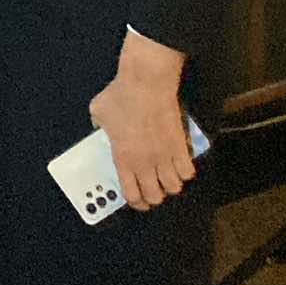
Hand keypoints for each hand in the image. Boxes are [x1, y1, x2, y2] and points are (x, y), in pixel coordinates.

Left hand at [88, 33, 193, 210]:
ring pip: (175, 187)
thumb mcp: (98, 111)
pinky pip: (188, 172)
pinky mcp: (181, 146)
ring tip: (166, 176)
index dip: (136, 202)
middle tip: (152, 188)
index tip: (137, 199)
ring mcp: (165, 156)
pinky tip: (179, 164)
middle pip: (156, 197)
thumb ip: (98, 127)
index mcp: (123, 158)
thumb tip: (100, 130)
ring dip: (171, 184)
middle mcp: (145, 163)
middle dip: (154, 196)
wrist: (146, 82)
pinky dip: (185, 172)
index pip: (132, 195)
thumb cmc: (119, 95)